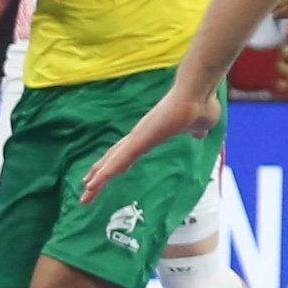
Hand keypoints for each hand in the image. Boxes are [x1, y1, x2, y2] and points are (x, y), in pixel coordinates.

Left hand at [80, 84, 221, 205]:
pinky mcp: (140, 138)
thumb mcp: (201, 125)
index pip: (128, 153)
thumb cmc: (200, 105)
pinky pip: (120, 160)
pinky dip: (105, 173)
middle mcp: (140, 136)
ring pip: (113, 162)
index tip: (105, 176)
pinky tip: (94, 184)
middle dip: (100, 175)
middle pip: (114, 159)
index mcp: (151, 135)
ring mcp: (138, 137)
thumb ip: (196, 131)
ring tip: (86, 194)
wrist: (198, 93)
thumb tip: (199, 132)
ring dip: (98, 178)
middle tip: (86, 190)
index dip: (116, 165)